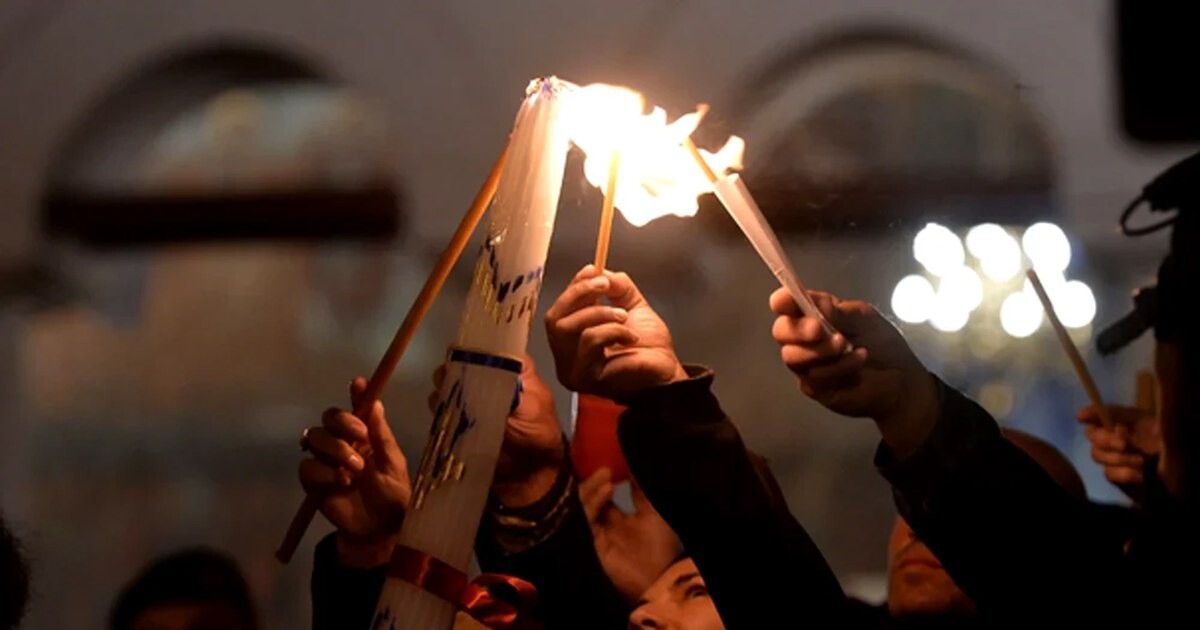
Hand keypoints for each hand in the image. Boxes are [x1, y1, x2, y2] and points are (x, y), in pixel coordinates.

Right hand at [300, 377, 410, 566]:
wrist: (380, 529)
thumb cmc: (392, 495)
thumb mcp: (393, 463)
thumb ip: (381, 434)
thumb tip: (375, 401)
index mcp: (365, 436)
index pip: (356, 408)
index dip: (355, 394)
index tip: (358, 384)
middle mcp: (343, 443)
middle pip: (328, 417)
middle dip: (342, 422)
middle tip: (360, 436)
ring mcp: (326, 462)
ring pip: (314, 437)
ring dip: (335, 449)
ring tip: (355, 469)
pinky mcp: (314, 482)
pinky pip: (307, 466)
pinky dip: (324, 472)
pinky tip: (340, 483)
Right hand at [428, 356, 564, 506]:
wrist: (529, 476)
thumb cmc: (538, 437)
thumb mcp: (532, 408)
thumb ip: (512, 389)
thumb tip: (489, 368)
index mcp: (514, 369)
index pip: (491, 345)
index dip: (476, 345)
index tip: (463, 350)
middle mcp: (489, 378)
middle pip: (462, 360)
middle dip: (454, 366)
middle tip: (452, 377)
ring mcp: (471, 398)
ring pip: (447, 382)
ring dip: (444, 387)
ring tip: (448, 398)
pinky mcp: (458, 418)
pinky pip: (440, 406)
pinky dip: (438, 407)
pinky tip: (442, 412)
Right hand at [545, 266, 686, 398]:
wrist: (667, 372)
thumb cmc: (650, 347)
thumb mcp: (631, 306)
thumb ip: (616, 287)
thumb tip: (600, 271)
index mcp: (573, 340)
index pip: (558, 310)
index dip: (573, 288)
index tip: (593, 270)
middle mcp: (566, 356)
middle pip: (554, 318)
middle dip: (580, 294)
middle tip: (605, 285)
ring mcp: (572, 369)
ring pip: (570, 328)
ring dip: (600, 313)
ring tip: (623, 317)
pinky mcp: (584, 376)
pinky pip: (589, 340)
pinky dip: (613, 330)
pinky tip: (629, 337)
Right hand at [579, 469, 679, 602]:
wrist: (660, 577)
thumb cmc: (661, 544)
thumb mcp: (653, 510)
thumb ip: (640, 489)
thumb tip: (633, 460)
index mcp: (617, 519)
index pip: (601, 496)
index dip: (599, 479)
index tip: (601, 460)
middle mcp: (603, 526)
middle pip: (587, 500)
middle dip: (591, 482)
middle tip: (599, 464)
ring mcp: (594, 536)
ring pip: (582, 507)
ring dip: (592, 488)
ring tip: (605, 474)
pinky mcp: (588, 544)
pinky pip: (584, 520)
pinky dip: (593, 503)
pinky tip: (606, 489)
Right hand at [769, 289, 936, 456]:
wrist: (901, 382)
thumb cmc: (882, 345)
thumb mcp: (864, 319)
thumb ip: (836, 311)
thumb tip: (809, 299)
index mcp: (815, 315)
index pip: (787, 305)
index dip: (782, 301)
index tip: (783, 302)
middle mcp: (805, 339)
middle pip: (781, 331)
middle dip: (798, 329)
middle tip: (819, 329)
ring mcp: (807, 365)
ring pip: (792, 356)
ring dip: (821, 350)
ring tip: (847, 346)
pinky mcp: (814, 388)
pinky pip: (813, 377)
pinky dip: (837, 367)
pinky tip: (858, 361)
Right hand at [1077, 404, 1160, 500]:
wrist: (1185, 469)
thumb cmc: (1169, 440)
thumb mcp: (1149, 421)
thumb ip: (1121, 413)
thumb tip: (1090, 410)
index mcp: (1124, 421)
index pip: (1099, 414)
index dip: (1089, 414)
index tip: (1082, 417)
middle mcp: (1115, 438)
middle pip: (1093, 436)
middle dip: (1105, 439)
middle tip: (1123, 443)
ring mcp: (1114, 458)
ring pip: (1098, 455)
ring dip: (1117, 458)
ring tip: (1140, 461)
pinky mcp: (1117, 477)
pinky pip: (1109, 474)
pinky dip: (1123, 473)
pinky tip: (1139, 474)